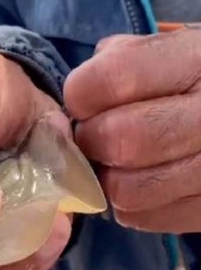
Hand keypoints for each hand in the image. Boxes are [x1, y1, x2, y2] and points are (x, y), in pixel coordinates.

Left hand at [65, 31, 200, 231]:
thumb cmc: (191, 80)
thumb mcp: (168, 52)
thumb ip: (122, 59)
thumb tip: (79, 93)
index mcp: (195, 62)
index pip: (112, 78)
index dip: (82, 93)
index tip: (83, 100)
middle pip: (120, 139)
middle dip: (92, 139)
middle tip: (95, 135)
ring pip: (127, 188)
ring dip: (106, 177)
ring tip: (115, 161)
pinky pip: (141, 217)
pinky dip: (126, 204)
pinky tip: (138, 181)